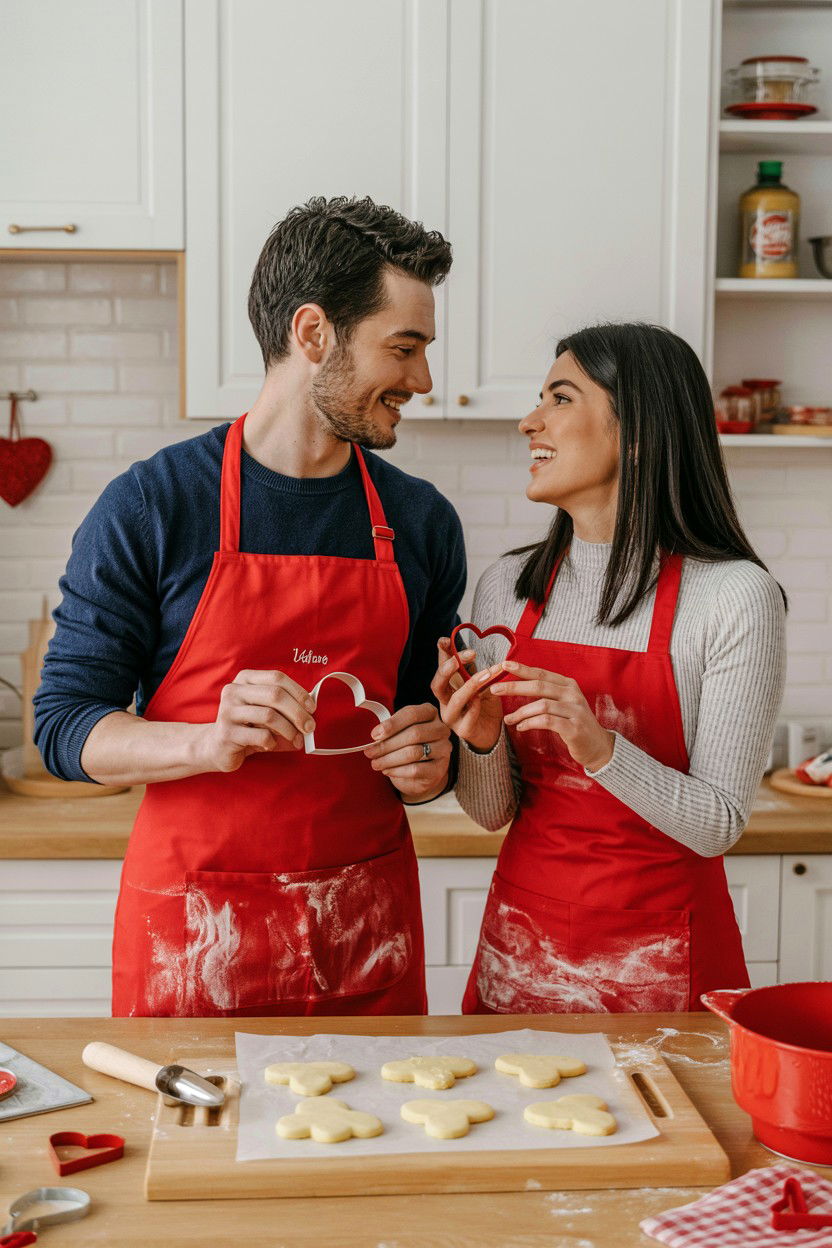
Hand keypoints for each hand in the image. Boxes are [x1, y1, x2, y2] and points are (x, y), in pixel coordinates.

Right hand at [197, 669, 316, 772]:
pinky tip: (270, 744)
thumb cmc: (248, 726)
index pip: (277, 678)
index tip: (312, 708)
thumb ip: (285, 707)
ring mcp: (228, 711)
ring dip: (289, 730)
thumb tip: (311, 713)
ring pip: (269, 715)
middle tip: (310, 727)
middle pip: (275, 695)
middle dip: (298, 712)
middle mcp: (234, 690)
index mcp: (245, 678)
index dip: (298, 692)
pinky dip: (273, 742)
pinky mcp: (226, 732)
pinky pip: (260, 735)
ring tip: (295, 739)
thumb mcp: (266, 711)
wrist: (217, 746)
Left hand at [363, 702, 451, 800]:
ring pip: (414, 752)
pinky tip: (387, 770)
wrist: (422, 772)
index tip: (374, 734)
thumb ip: (390, 731)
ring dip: (389, 759)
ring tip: (376, 763)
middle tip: (370, 752)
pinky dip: (397, 771)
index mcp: (430, 713)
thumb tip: (375, 736)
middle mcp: (441, 729)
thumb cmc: (408, 746)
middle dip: (387, 744)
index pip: (412, 714)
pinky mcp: (440, 769)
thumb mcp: (400, 732)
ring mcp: (443, 749)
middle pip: (414, 734)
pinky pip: (416, 769)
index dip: (392, 724)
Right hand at [431, 638, 504, 753]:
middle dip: (446, 670)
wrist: (494, 730)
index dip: (441, 655)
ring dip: (470, 685)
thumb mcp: (479, 682)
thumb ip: (470, 668)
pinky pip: (467, 718)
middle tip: (460, 658)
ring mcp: (453, 718)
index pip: (440, 669)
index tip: (444, 640)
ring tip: (486, 674)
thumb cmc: (484, 705)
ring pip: (455, 700)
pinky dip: (475, 707)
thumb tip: (466, 647)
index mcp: (447, 690)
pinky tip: (483, 700)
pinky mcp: (464, 731)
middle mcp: (445, 703)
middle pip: (437, 685)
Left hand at [492, 660, 614, 771]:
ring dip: (520, 712)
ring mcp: (575, 711)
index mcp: (569, 685)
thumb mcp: (564, 704)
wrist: (598, 746)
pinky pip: (547, 721)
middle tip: (495, 689)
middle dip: (514, 687)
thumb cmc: (575, 724)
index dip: (522, 669)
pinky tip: (521, 727)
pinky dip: (530, 723)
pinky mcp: (574, 728)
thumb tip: (520, 685)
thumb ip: (547, 694)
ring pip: (541, 705)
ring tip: (508, 719)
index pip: (542, 673)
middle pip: (539, 686)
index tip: (504, 664)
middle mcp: (573, 695)